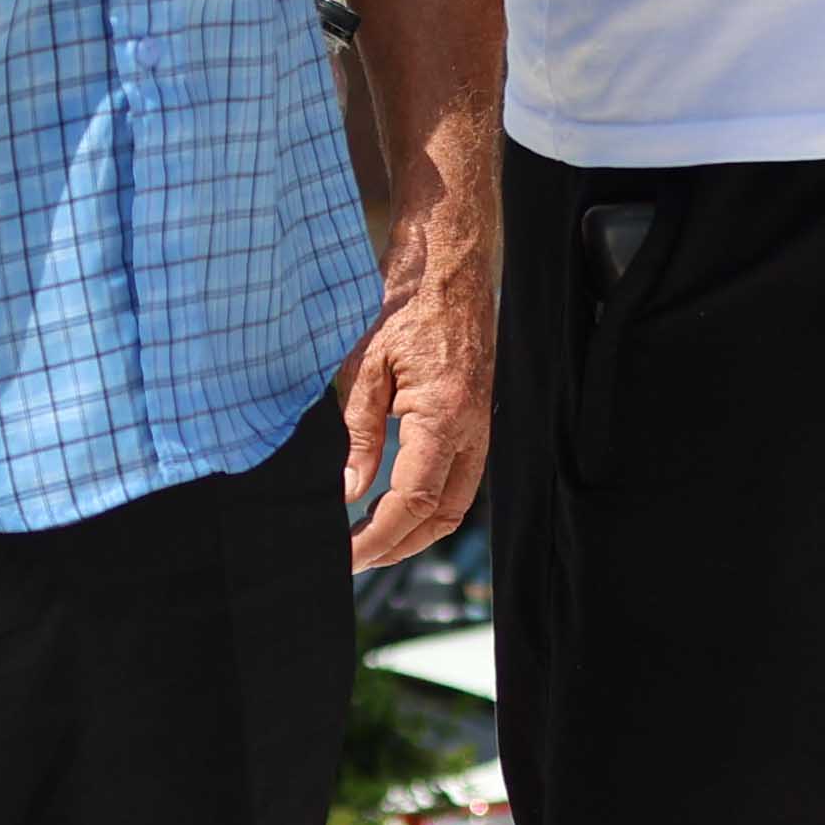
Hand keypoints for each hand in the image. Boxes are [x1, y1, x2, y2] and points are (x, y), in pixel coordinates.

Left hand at [337, 199, 490, 571]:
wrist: (448, 267)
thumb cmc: (406, 307)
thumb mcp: (365, 367)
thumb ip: (358, 434)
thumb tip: (348, 492)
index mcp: (445, 417)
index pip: (414, 503)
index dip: (378, 538)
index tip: (344, 555)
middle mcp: (472, 429)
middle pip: (443, 517)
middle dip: (398, 547)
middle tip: (352, 557)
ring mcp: (480, 425)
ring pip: (456, 503)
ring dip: (416, 531)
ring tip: (369, 537)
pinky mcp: (477, 418)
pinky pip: (460, 479)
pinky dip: (428, 504)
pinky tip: (392, 500)